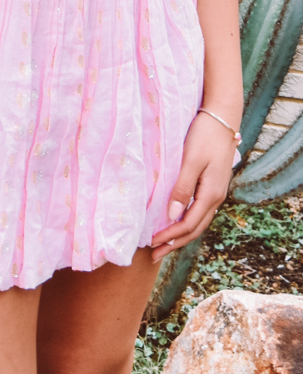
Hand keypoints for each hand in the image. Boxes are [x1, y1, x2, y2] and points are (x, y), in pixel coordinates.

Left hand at [150, 109, 238, 260]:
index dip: (170, 237)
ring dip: (181, 234)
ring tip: (164, 244)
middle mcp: (215, 197)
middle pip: (195, 229)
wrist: (221, 118)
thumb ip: (182, 188)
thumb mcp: (191, 161)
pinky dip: (187, 221)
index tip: (151, 244)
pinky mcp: (212, 184)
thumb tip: (172, 216)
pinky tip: (177, 220)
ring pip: (198, 221)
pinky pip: (199, 210)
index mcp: (211, 194)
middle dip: (175, 243)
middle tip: (154, 255)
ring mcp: (215, 191)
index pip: (188, 225)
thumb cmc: (203, 136)